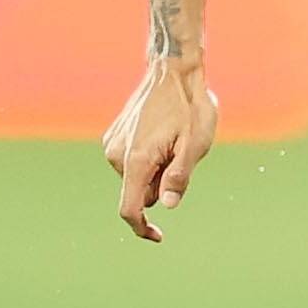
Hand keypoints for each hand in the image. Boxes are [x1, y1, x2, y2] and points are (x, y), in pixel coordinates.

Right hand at [102, 62, 218, 242]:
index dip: (142, 228)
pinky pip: (132, 161)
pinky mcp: (114, 136)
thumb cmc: (190, 107)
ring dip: (156, 170)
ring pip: (137, 176)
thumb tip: (165, 205)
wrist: (173, 70)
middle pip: (139, 192)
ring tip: (173, 141)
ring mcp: (113, 144)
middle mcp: (117, 155)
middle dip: (160, 186)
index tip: (158, 236)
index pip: (130, 209)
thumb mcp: (195, 144)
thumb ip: (179, 176)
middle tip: (182, 156)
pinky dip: (148, 158)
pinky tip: (163, 135)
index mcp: (136, 160)